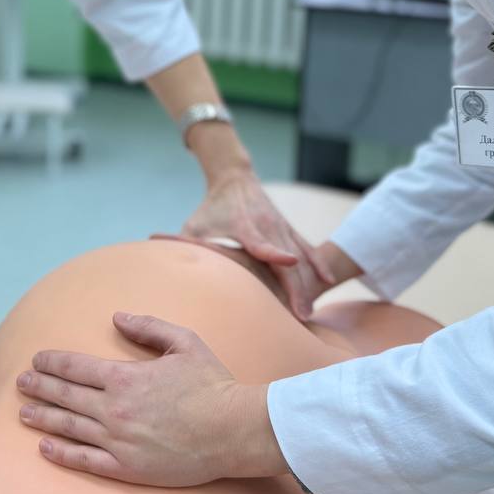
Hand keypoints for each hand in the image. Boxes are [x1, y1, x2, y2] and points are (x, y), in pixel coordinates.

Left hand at [16, 313, 287, 485]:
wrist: (234, 430)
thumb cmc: (212, 384)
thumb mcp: (183, 342)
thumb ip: (147, 327)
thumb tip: (116, 317)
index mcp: (124, 377)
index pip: (75, 366)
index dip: (52, 361)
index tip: (37, 359)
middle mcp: (114, 409)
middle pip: (65, 396)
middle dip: (39, 387)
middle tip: (20, 383)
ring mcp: (118, 441)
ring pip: (69, 428)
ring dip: (43, 418)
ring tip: (24, 413)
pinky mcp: (127, 468)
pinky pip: (85, 461)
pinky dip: (61, 454)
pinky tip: (45, 448)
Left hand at [183, 168, 336, 320]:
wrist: (236, 178)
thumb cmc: (212, 207)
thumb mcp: (196, 224)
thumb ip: (184, 244)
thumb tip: (165, 260)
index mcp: (245, 225)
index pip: (262, 242)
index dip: (275, 252)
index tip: (290, 261)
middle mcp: (268, 225)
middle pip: (287, 258)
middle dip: (295, 286)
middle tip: (301, 314)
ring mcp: (281, 226)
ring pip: (300, 257)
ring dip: (306, 283)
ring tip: (309, 310)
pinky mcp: (289, 228)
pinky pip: (308, 247)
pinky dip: (318, 263)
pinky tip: (329, 279)